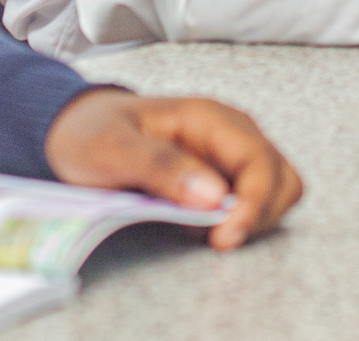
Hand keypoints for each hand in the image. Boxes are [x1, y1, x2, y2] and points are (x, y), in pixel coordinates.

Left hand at [43, 90, 302, 250]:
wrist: (77, 131)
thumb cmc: (91, 134)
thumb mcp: (110, 148)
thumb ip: (160, 167)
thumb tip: (214, 197)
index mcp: (210, 118)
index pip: (259, 160)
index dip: (253, 202)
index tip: (225, 237)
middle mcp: (233, 134)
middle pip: (281, 177)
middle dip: (259, 215)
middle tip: (217, 241)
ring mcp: (232, 156)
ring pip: (277, 190)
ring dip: (255, 219)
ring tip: (211, 235)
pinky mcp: (226, 177)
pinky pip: (254, 201)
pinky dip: (242, 221)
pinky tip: (204, 228)